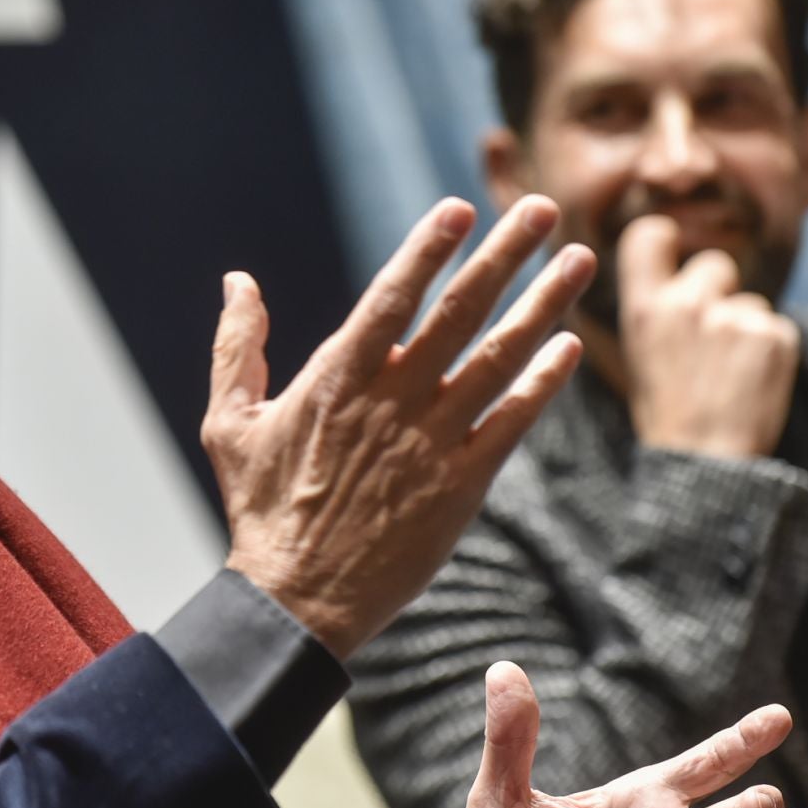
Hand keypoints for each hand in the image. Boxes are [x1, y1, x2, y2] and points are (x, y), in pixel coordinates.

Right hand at [203, 196, 594, 657]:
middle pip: (460, 311)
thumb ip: (236, 346)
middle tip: (542, 209)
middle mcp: (392, 399)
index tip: (462, 207)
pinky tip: (569, 346)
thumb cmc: (260, 509)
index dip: (429, 248)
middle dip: (506, 254)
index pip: (392, 295)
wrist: (296, 600)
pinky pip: (513, 422)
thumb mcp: (228, 422)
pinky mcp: (461, 484)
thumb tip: (237, 279)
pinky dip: (543, 382)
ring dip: (544, 304)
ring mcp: (432, 441)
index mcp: (337, 378)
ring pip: (499, 357)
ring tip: (579, 259)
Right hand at [616, 214, 799, 457]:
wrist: (707, 462)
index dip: (665, 238)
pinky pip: (776, 327)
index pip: (650, 236)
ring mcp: (734, 318)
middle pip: (716, 264)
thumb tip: (676, 283)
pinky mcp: (775, 335)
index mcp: (644, 310)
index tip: (672, 248)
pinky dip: (770, 350)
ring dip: (746, 328)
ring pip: (750, 303)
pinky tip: (753, 381)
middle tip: (712, 337)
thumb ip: (658, 312)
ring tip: (730, 373)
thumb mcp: (640, 357)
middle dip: (719, 291)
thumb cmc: (668, 414)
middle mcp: (688, 305)